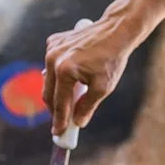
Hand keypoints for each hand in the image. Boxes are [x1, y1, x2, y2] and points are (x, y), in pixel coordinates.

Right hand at [43, 16, 133, 135]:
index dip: (59, 121)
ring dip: (58, 92)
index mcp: (65, 70)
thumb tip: (77, 123)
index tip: (58, 134)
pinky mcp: (53, 42)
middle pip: (49, 93)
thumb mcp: (103, 87)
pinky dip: (58, 74)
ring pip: (48, 79)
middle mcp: (53, 59)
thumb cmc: (112, 59)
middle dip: (55, 109)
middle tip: (62, 123)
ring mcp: (52, 48)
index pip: (60, 103)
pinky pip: (51, 64)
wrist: (115, 31)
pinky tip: (71, 78)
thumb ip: (87, 106)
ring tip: (70, 102)